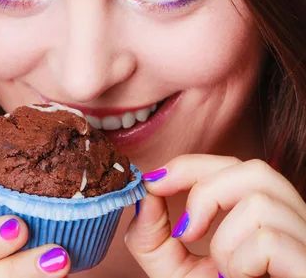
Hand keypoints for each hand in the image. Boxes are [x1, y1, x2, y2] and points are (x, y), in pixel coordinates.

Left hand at [125, 155, 305, 277]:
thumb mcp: (175, 272)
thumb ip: (152, 238)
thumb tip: (143, 198)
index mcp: (260, 217)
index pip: (232, 165)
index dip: (190, 165)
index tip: (153, 183)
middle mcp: (290, 223)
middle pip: (252, 169)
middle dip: (204, 190)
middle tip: (185, 231)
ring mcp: (305, 242)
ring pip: (261, 201)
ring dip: (224, 239)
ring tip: (224, 271)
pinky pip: (268, 240)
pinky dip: (240, 261)